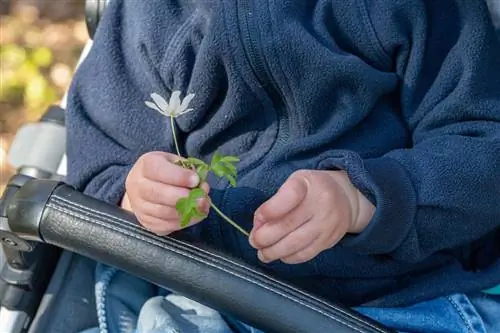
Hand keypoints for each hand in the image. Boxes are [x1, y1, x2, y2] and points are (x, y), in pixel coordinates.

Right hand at [123, 152, 209, 234]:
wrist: (143, 187)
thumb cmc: (163, 172)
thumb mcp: (174, 162)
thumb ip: (188, 171)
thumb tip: (201, 186)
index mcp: (145, 165)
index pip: (158, 170)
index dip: (179, 176)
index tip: (196, 180)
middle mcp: (137, 185)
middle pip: (158, 193)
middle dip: (183, 197)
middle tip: (201, 198)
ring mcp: (139, 206)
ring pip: (162, 212)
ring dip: (186, 212)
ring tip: (202, 207)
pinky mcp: (145, 221)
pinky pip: (165, 225)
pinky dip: (182, 222)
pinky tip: (194, 216)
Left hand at [249, 170, 374, 263]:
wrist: (346, 196)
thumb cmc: (311, 189)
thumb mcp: (295, 183)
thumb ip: (276, 201)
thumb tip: (259, 226)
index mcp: (308, 184)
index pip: (289, 196)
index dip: (269, 210)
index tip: (257, 220)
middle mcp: (321, 203)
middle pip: (288, 225)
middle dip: (265, 237)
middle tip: (253, 242)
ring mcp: (327, 224)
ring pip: (296, 243)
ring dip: (274, 252)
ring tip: (262, 253)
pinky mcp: (329, 240)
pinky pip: (306, 253)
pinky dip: (289, 257)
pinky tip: (280, 255)